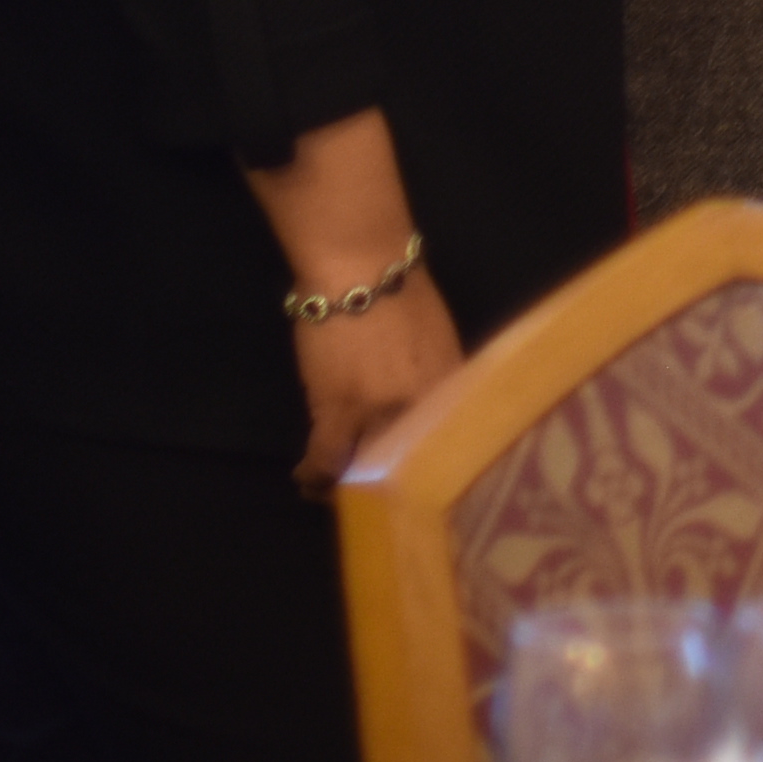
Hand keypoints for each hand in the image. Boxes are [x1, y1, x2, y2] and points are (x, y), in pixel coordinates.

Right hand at [289, 272, 468, 496]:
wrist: (362, 265)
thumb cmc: (403, 291)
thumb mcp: (438, 341)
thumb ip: (435, 379)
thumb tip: (428, 407)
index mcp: (453, 388)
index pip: (453, 445)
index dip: (435, 469)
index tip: (423, 482)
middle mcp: (424, 408)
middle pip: (411, 465)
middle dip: (396, 485)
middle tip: (381, 496)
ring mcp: (382, 412)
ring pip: (367, 468)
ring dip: (350, 483)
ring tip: (340, 492)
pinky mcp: (340, 410)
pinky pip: (326, 457)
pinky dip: (316, 473)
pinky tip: (308, 481)